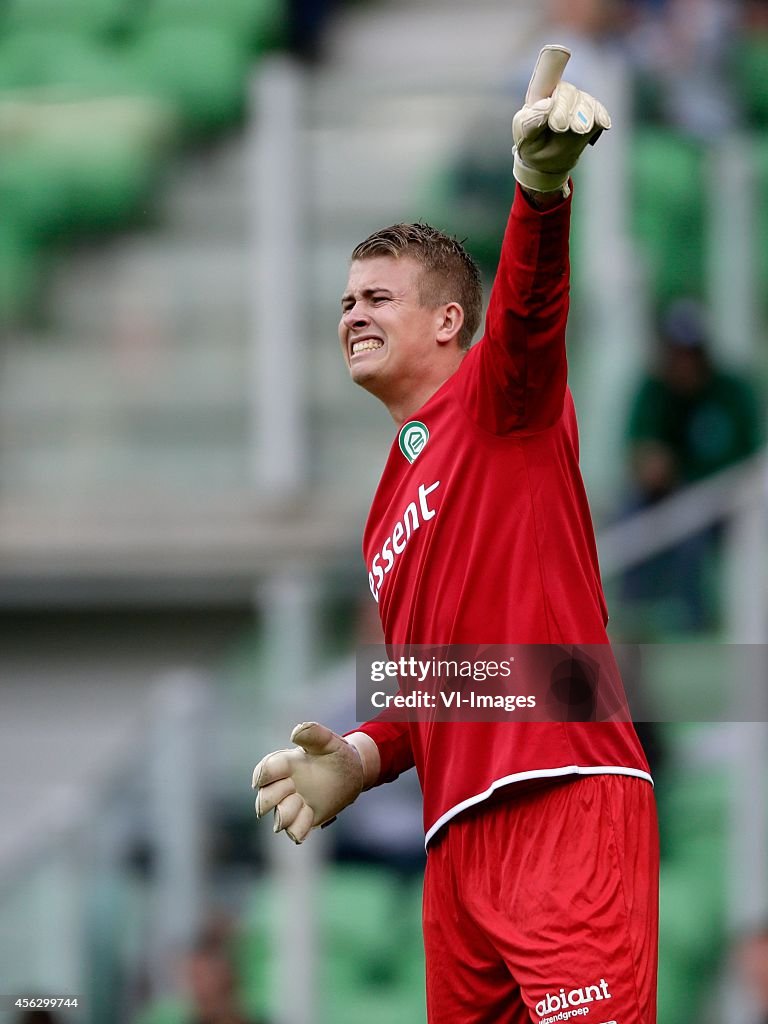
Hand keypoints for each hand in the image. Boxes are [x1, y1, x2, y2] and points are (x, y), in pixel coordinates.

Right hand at [252, 721, 365, 843]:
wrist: (352, 773)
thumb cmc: (336, 754)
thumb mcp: (329, 741)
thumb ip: (313, 733)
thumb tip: (294, 732)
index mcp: (287, 764)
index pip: (266, 770)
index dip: (262, 774)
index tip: (261, 779)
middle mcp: (286, 786)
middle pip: (265, 798)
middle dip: (269, 800)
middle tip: (291, 791)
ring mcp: (295, 804)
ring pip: (279, 818)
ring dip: (285, 815)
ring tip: (303, 804)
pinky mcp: (306, 819)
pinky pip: (296, 831)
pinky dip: (299, 830)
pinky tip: (310, 817)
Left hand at [513, 45, 610, 194]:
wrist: (547, 163)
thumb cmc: (532, 144)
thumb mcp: (523, 136)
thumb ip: (529, 121)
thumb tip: (547, 104)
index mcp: (542, 95)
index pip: (548, 76)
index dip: (552, 79)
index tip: (550, 103)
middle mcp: (562, 94)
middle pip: (567, 93)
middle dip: (565, 109)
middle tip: (560, 128)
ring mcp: (578, 103)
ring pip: (584, 102)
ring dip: (584, 115)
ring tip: (580, 130)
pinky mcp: (593, 114)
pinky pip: (599, 111)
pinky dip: (600, 116)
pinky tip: (603, 124)